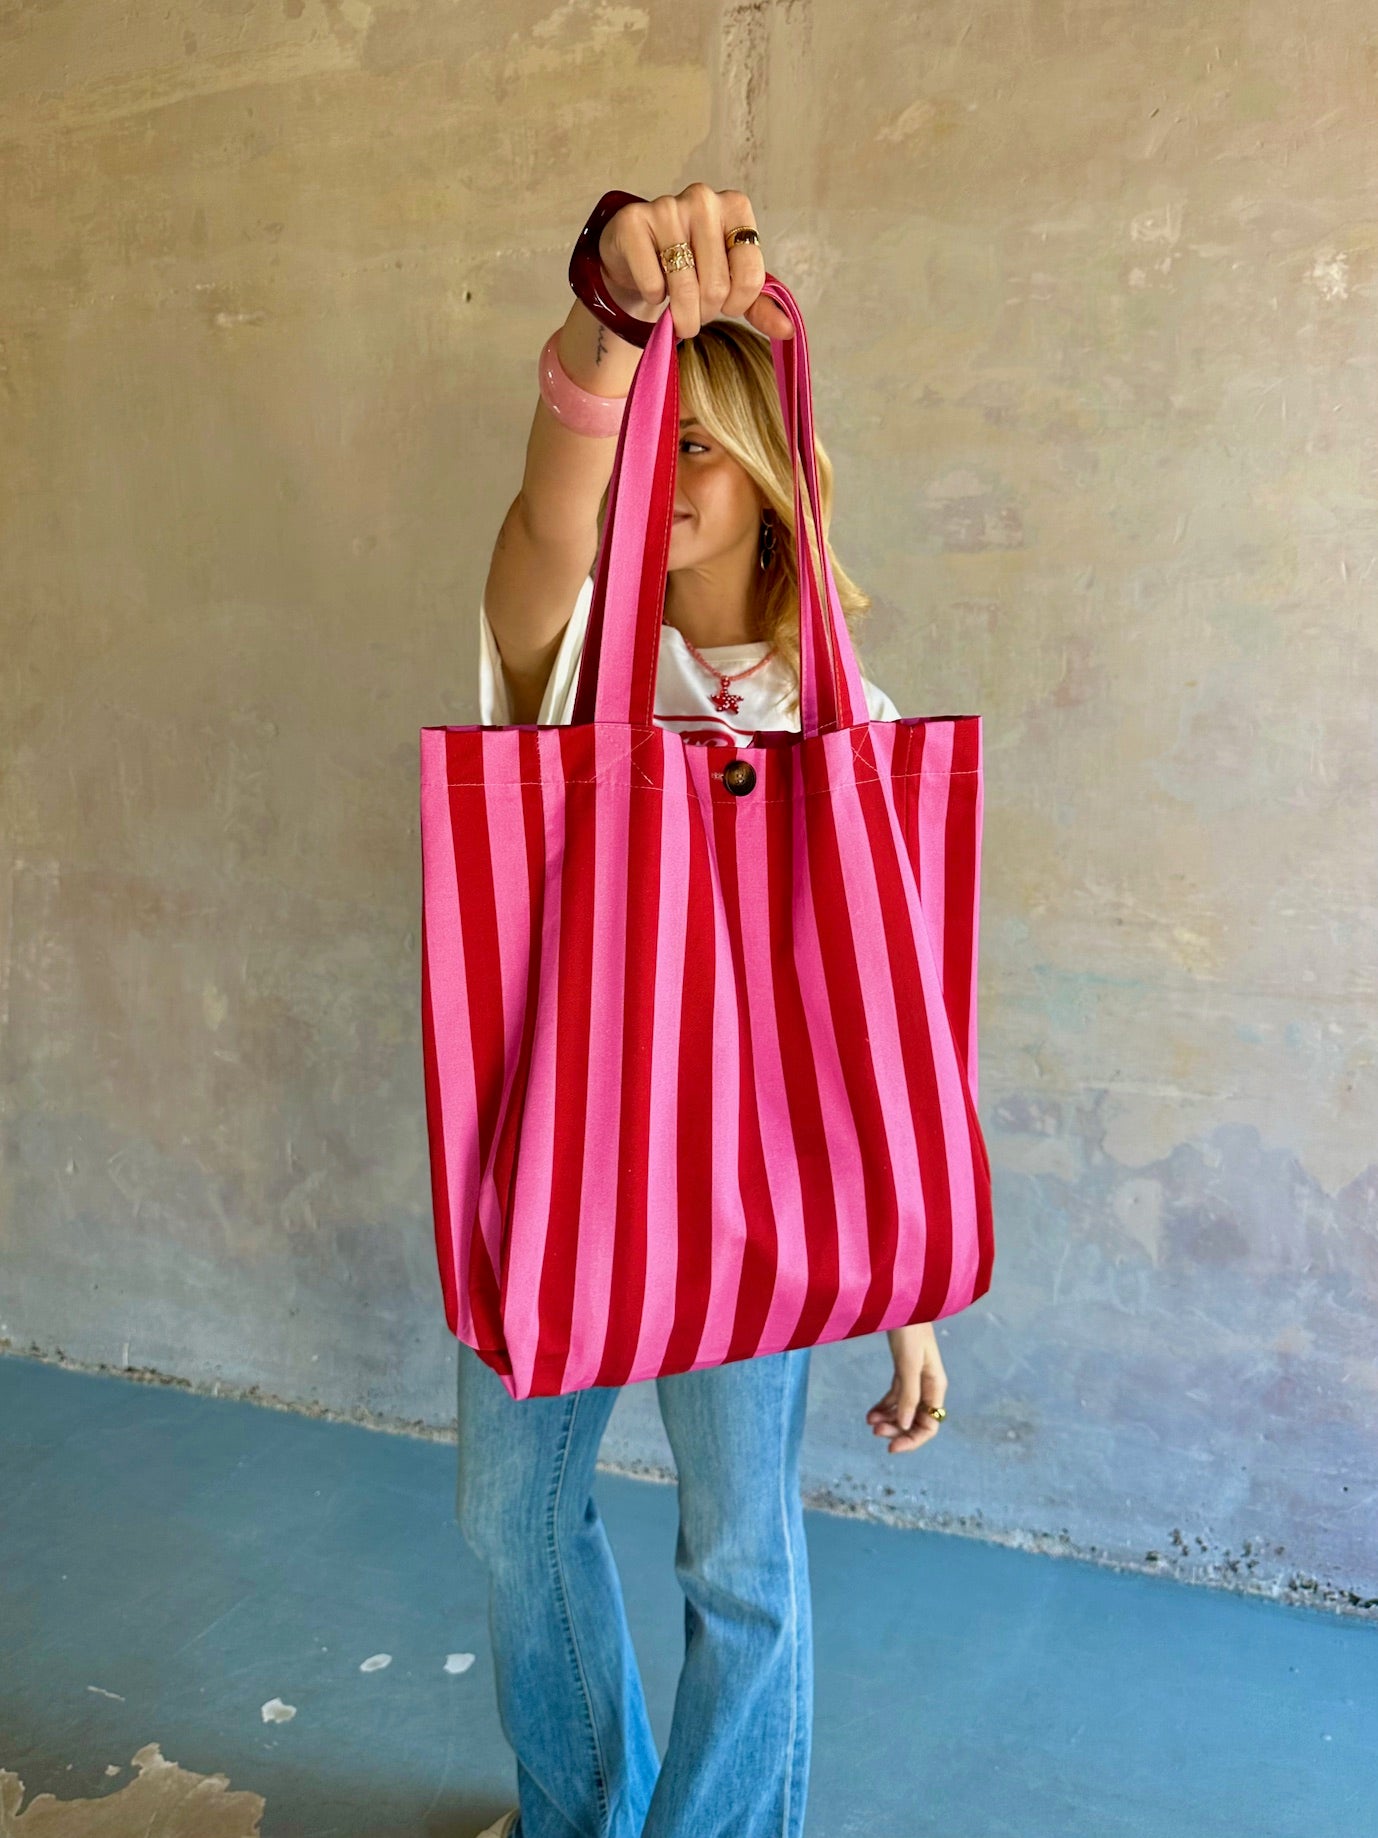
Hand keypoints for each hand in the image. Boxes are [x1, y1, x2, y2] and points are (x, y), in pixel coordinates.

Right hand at [597, 181, 793, 342]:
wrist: (637, 255)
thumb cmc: (691, 267)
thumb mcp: (731, 283)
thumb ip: (760, 304)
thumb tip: (787, 330)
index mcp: (735, 206)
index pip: (750, 275)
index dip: (737, 304)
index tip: (725, 303)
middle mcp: (703, 199)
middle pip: (716, 286)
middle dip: (706, 311)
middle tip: (695, 306)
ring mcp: (666, 207)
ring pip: (685, 288)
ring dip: (681, 314)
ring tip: (676, 308)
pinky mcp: (633, 222)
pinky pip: (653, 284)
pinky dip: (653, 298)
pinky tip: (652, 282)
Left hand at [866, 1324, 947, 1453]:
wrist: (899, 1301)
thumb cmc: (908, 1329)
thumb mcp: (908, 1363)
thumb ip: (909, 1395)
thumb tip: (907, 1425)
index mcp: (936, 1385)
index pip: (930, 1424)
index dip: (912, 1439)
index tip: (890, 1446)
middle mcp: (928, 1385)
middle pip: (917, 1420)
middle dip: (897, 1429)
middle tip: (874, 1431)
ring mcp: (915, 1378)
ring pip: (904, 1409)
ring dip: (888, 1419)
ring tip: (869, 1422)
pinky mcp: (903, 1370)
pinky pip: (896, 1396)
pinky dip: (884, 1406)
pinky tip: (870, 1414)